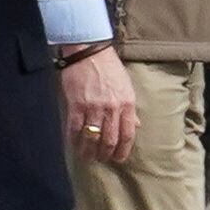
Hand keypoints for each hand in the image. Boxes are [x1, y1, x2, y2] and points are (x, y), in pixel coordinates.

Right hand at [60, 45, 136, 163]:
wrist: (88, 51)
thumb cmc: (108, 67)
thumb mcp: (126, 86)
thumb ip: (130, 108)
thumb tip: (135, 125)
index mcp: (127, 103)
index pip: (128, 134)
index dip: (123, 150)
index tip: (118, 158)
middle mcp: (112, 108)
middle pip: (110, 140)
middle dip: (105, 154)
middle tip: (100, 159)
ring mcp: (94, 107)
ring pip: (92, 138)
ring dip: (88, 151)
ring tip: (86, 156)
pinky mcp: (76, 105)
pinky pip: (75, 129)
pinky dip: (74, 140)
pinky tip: (73, 145)